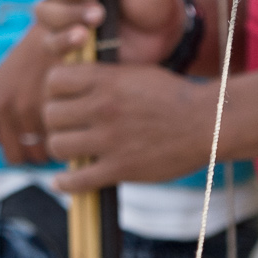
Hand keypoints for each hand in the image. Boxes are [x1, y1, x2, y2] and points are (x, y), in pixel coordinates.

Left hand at [0, 30, 60, 188]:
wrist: (70, 19)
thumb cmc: (47, 46)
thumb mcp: (18, 74)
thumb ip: (9, 100)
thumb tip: (3, 138)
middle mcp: (2, 104)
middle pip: (13, 156)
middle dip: (30, 156)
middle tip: (50, 148)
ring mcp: (28, 109)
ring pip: (38, 155)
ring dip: (52, 154)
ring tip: (69, 140)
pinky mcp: (54, 113)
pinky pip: (57, 152)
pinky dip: (67, 167)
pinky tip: (74, 172)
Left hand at [40, 56, 216, 190]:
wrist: (207, 123)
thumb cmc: (172, 95)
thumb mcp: (135, 73)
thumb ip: (102, 76)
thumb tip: (69, 79)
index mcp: (106, 80)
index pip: (54, 80)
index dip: (54, 89)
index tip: (62, 97)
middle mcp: (103, 107)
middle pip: (51, 114)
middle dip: (56, 120)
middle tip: (66, 126)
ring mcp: (111, 139)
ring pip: (58, 145)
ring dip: (61, 148)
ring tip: (70, 149)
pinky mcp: (121, 168)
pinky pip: (78, 179)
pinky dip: (65, 183)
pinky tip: (61, 182)